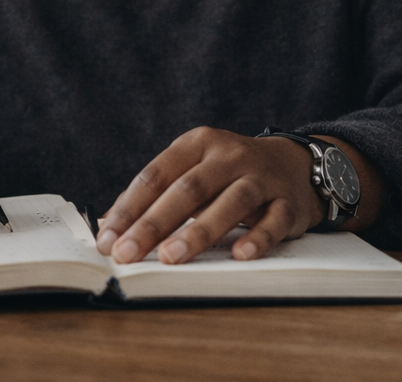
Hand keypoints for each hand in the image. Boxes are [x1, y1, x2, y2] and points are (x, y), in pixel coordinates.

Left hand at [96, 127, 339, 264]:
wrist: (293, 165)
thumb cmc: (227, 175)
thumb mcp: (192, 173)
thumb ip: (154, 198)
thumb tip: (109, 228)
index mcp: (196, 144)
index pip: (156, 175)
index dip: (129, 208)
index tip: (108, 239)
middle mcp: (228, 156)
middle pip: (187, 189)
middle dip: (154, 223)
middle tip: (128, 253)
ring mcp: (261, 177)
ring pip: (230, 202)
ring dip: (198, 231)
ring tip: (171, 257)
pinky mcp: (287, 202)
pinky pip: (273, 221)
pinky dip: (257, 238)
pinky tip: (239, 255)